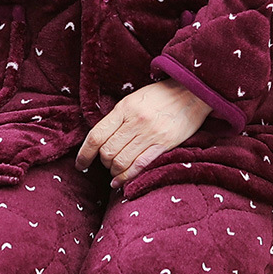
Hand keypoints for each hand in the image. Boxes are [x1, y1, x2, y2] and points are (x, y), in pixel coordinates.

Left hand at [75, 78, 211, 187]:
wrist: (192, 91)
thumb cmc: (160, 95)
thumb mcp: (134, 99)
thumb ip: (119, 117)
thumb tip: (101, 140)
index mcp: (124, 108)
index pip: (96, 135)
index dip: (84, 153)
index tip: (80, 164)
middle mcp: (135, 121)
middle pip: (107, 152)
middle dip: (102, 163)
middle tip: (106, 164)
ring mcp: (150, 133)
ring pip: (121, 162)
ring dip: (114, 172)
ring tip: (114, 173)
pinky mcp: (164, 144)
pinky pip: (140, 166)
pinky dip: (127, 177)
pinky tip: (120, 183)